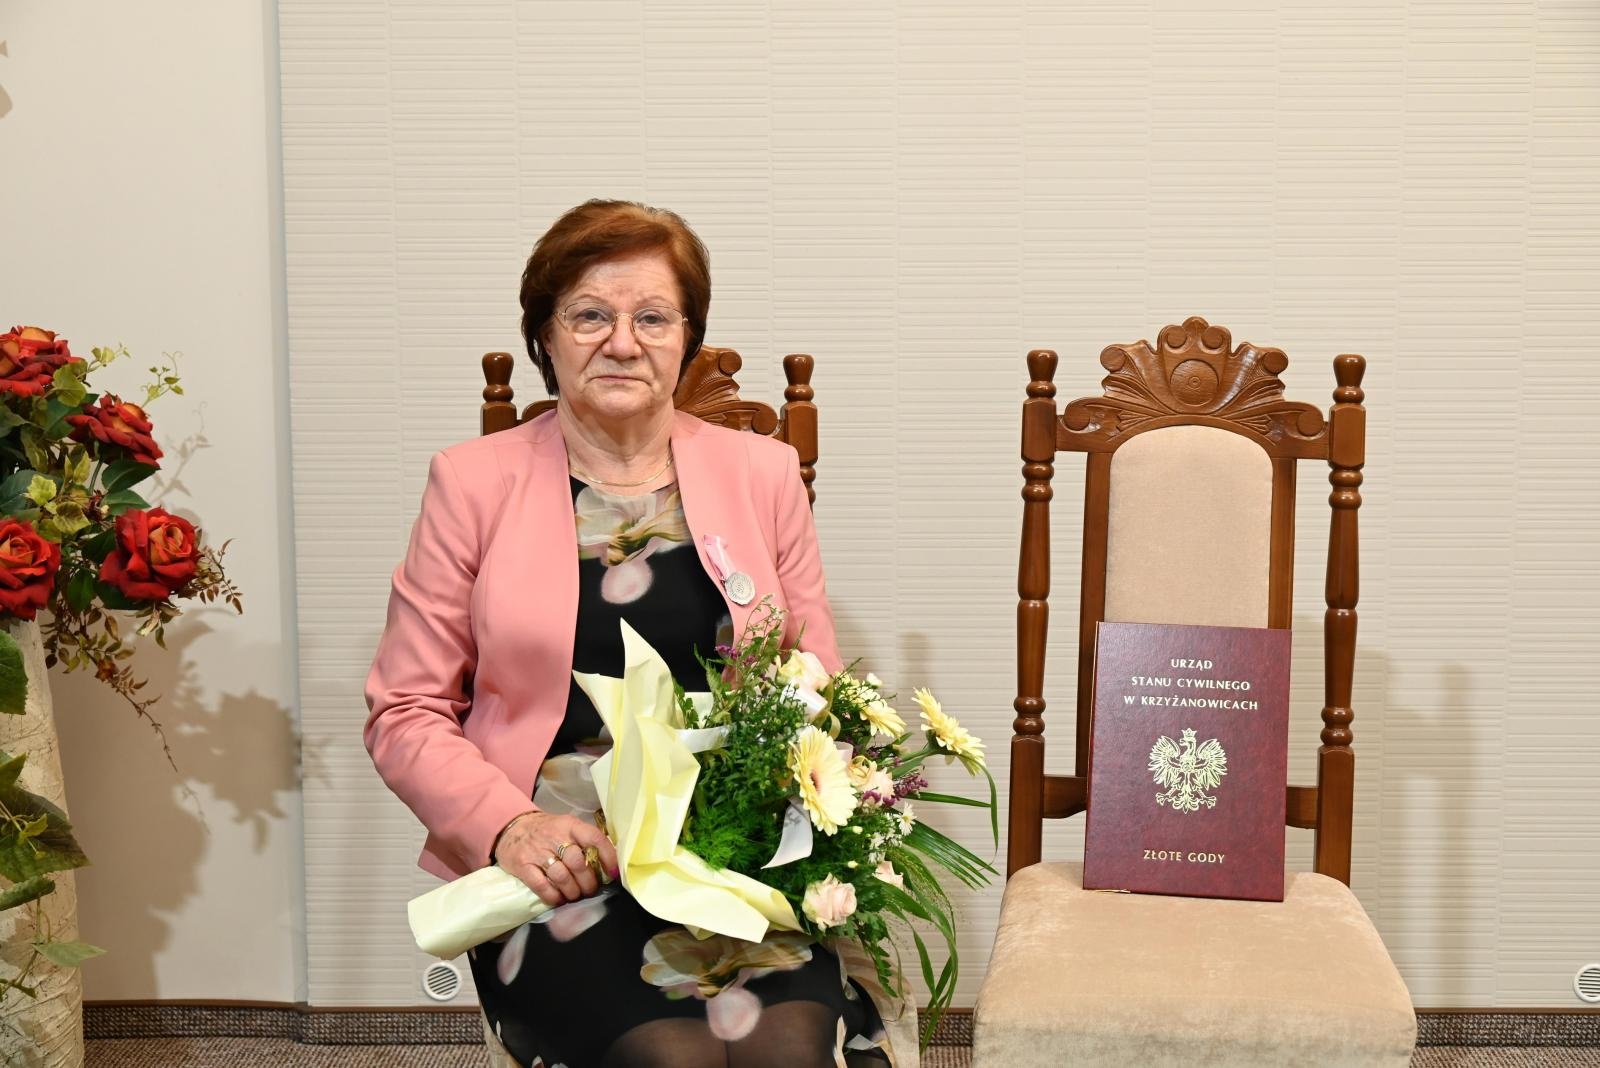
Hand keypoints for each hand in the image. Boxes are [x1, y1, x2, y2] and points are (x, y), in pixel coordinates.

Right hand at [494, 811, 618, 907]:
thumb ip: (584, 841)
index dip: (608, 857)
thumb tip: (608, 864)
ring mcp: (537, 852)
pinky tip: (558, 899)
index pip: (594, 838)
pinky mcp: (523, 866)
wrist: (512, 828)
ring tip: (575, 895)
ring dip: (572, 892)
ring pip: (562, 877)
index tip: (613, 873)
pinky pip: (542, 886)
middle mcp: (554, 837)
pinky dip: (553, 896)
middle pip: (578, 863)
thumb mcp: (566, 826)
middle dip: (588, 882)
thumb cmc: (546, 831)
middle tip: (590, 890)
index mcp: (569, 825)